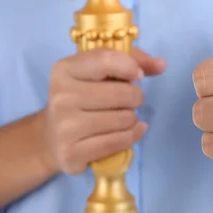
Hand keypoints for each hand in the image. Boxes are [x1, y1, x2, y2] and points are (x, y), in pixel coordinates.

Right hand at [42, 47, 165, 175]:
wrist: (50, 138)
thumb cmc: (80, 99)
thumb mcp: (96, 73)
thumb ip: (128, 62)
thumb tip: (161, 64)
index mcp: (64, 70)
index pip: (106, 60)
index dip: (131, 66)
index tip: (137, 75)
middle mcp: (61, 96)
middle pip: (122, 93)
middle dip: (135, 97)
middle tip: (130, 101)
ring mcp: (65, 126)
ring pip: (123, 119)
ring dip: (132, 118)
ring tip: (124, 117)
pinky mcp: (72, 152)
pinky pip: (117, 142)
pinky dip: (133, 136)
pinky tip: (134, 131)